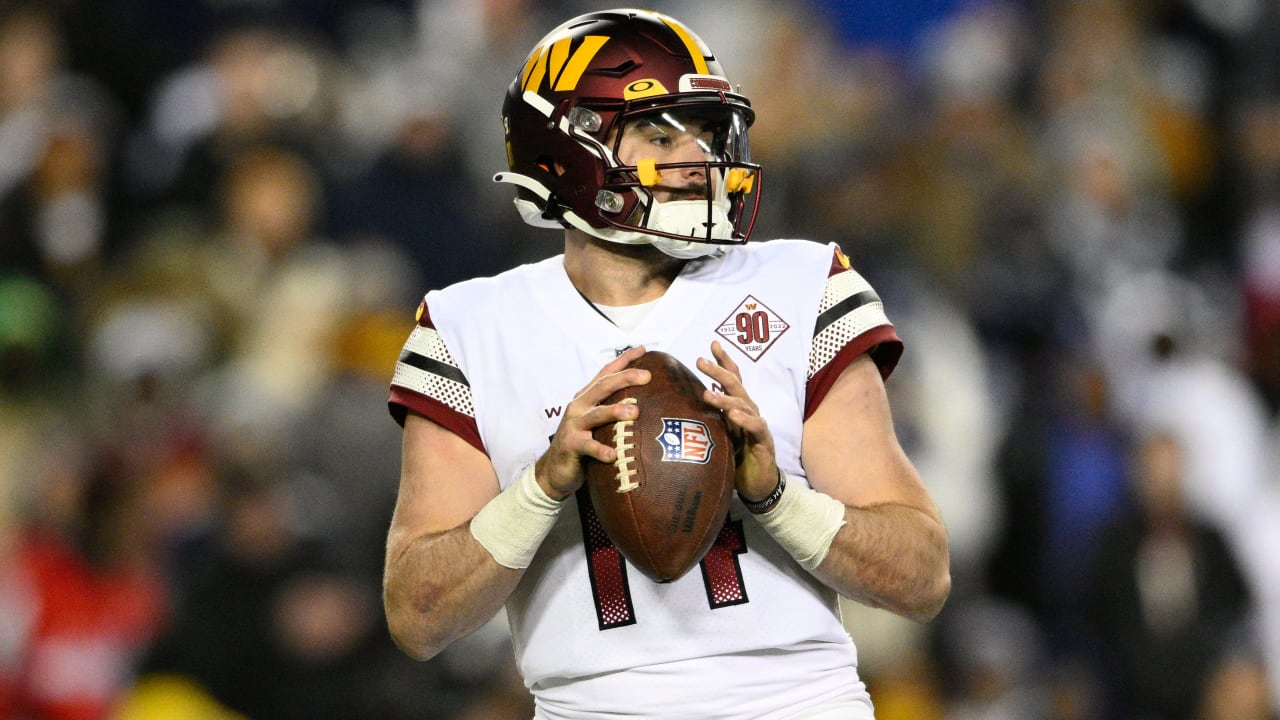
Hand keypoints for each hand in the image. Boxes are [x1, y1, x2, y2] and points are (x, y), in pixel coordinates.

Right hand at [535, 346, 649, 499]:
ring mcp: (574, 425)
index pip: (606, 373)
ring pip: (596, 414)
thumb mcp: (596, 423)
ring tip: (634, 412)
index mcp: (587, 397)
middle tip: (646, 375)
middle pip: (603, 387)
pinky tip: (613, 455)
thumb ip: (613, 410)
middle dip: (625, 378)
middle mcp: (579, 406)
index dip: (624, 360)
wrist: (554, 470)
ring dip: (615, 412)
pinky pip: (588, 446)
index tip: (643, 349)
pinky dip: (601, 450)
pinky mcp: (571, 445)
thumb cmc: (582, 443)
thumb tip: (646, 404)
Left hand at [697, 341, 778, 502]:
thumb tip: (682, 406)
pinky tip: (733, 415)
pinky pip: (755, 426)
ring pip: (742, 404)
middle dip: (718, 370)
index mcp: (738, 406)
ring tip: (707, 393)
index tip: (712, 344)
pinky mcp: (763, 440)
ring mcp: (757, 423)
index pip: (732, 378)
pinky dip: (744, 419)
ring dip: (724, 397)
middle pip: (735, 385)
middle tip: (700, 360)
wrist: (758, 483)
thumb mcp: (720, 434)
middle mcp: (749, 410)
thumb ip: (709, 418)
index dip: (724, 361)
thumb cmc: (737, 457)